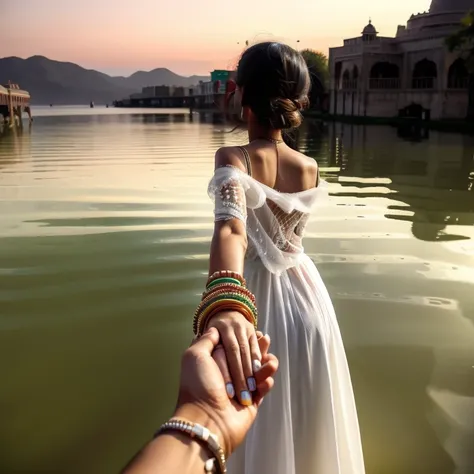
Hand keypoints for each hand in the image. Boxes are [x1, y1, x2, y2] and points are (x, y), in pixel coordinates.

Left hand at [175, 328, 277, 455]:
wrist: (207, 417)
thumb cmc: (199, 384)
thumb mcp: (195, 356)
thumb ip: (206, 340)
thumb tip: (214, 330)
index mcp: (215, 364)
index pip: (233, 348)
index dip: (244, 340)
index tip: (255, 331)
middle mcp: (228, 376)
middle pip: (248, 358)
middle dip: (258, 348)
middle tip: (266, 339)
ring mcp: (241, 389)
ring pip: (258, 372)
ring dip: (266, 364)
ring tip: (271, 361)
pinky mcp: (251, 402)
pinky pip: (263, 389)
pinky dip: (266, 382)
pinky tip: (267, 378)